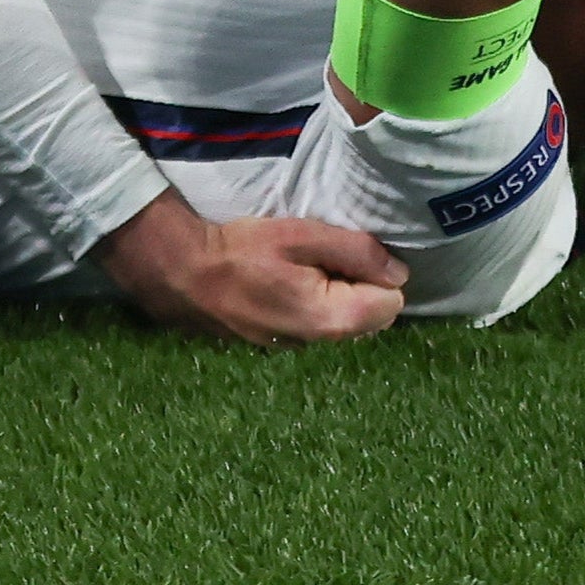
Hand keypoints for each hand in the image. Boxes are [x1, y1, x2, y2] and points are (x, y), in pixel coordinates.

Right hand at [95, 193, 405, 343]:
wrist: (184, 273)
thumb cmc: (242, 250)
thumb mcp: (301, 236)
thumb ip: (355, 251)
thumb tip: (400, 271)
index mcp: (331, 319)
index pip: (391, 304)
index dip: (379, 273)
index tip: (352, 253)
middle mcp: (319, 344)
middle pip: (369, 316)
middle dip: (359, 286)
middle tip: (323, 257)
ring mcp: (296, 349)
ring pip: (342, 321)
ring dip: (334, 295)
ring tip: (300, 267)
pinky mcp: (278, 345)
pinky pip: (315, 325)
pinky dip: (310, 304)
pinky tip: (283, 283)